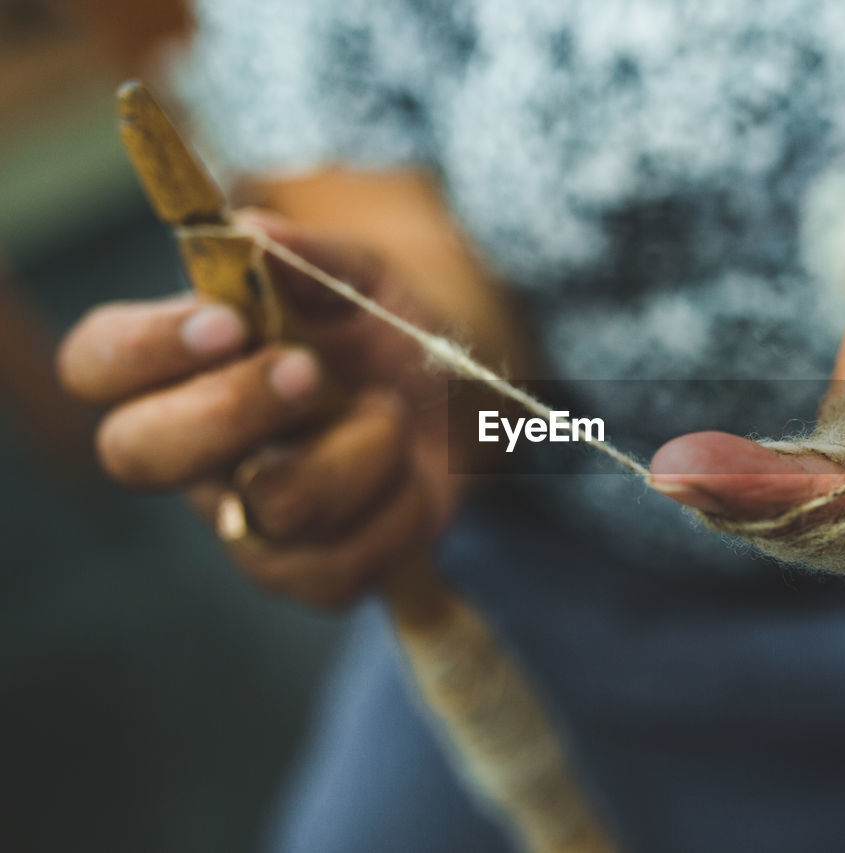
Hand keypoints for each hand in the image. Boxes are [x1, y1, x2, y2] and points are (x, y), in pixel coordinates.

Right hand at [59, 212, 455, 607]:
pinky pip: (342, 564)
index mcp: (186, 370)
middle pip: (138, 454)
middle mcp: (200, 454)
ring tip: (389, 412)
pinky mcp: (310, 576)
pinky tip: (408, 473)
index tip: (231, 323)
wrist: (466, 412)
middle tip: (310, 371)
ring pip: (271, 510)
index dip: (144, 349)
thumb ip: (315, 258)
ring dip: (359, 448)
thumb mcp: (368, 281)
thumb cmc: (392, 342)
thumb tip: (254, 233)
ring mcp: (251, 524)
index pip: (97, 364)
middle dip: (232, 409)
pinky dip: (399, 506)